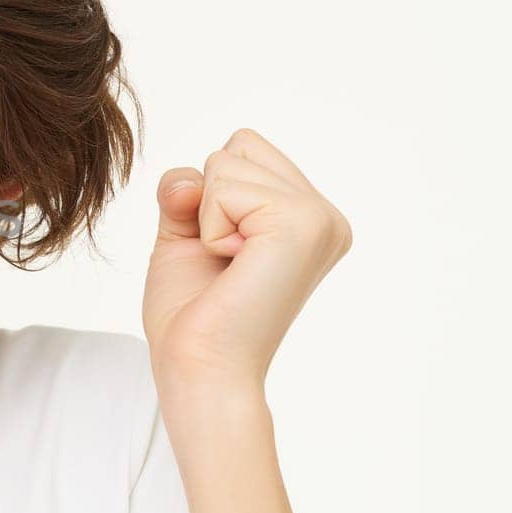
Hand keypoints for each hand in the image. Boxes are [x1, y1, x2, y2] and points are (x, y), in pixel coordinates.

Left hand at [142, 127, 351, 399]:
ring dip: (207, 216)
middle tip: (224, 260)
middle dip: (208, 198)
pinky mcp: (303, 224)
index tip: (221, 252)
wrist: (201, 367)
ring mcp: (320, 218)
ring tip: (230, 266)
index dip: (209, 195)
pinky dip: (210, 226)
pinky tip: (233, 265)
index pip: (244, 148)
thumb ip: (188, 190)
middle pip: (239, 144)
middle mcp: (326, 216)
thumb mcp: (185, 234)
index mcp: (309, 218)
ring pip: (227, 161)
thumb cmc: (194, 314)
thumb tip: (189, 177)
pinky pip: (224, 185)